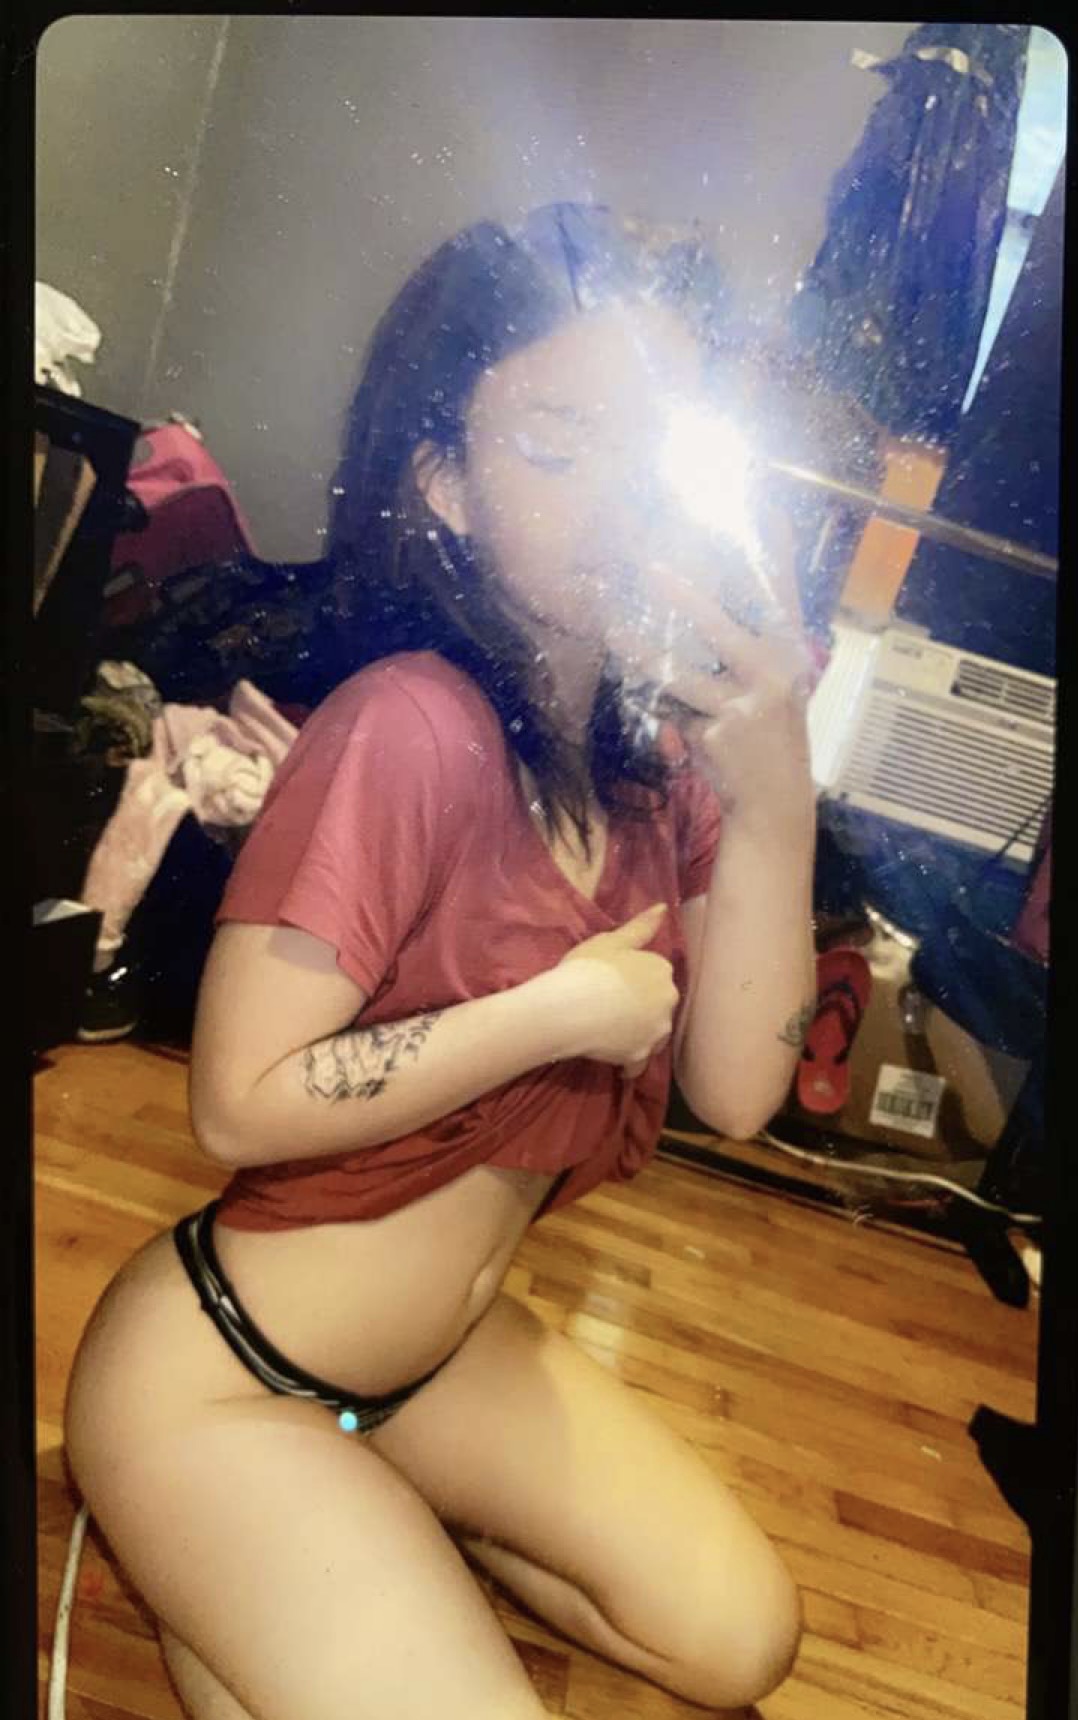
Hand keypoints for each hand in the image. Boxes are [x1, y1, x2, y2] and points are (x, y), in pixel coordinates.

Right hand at [554, 902, 678, 1076]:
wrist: (568, 1009)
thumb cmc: (586, 969)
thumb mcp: (611, 941)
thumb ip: (640, 928)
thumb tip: (663, 908)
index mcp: (661, 970)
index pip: (654, 973)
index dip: (633, 979)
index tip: (613, 983)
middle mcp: (667, 1000)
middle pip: (657, 1004)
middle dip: (642, 1007)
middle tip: (611, 1009)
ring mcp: (656, 1031)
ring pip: (652, 1033)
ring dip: (639, 1034)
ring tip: (611, 1033)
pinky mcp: (641, 1056)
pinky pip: (639, 1062)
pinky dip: (630, 1062)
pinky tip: (615, 1061)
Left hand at [608, 556, 816, 831]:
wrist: (775, 801)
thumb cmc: (770, 733)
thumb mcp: (776, 685)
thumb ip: (752, 646)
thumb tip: (700, 602)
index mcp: (790, 654)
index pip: (781, 595)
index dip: (775, 552)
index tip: (769, 510)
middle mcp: (773, 674)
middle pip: (720, 627)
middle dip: (684, 597)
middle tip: (649, 567)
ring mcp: (743, 706)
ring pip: (680, 673)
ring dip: (641, 653)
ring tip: (611, 631)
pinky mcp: (715, 734)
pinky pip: (671, 708)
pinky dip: (653, 701)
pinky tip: (635, 689)